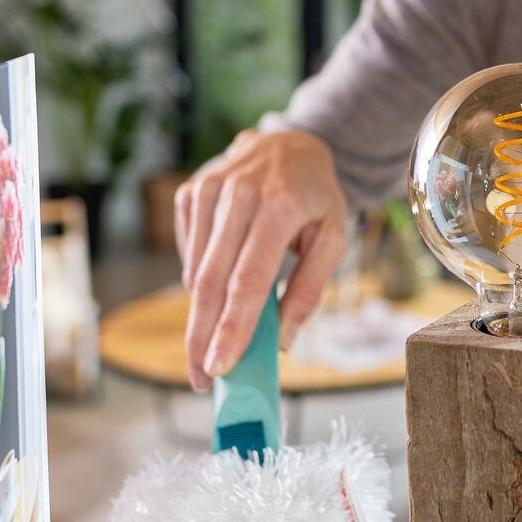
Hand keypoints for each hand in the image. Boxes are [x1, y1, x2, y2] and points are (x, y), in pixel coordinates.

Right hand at [173, 128, 348, 391]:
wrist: (291, 142)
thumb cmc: (316, 196)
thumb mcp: (332, 237)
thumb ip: (309, 289)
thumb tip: (283, 342)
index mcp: (278, 204)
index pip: (248, 280)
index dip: (232, 328)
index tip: (220, 367)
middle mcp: (237, 193)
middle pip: (211, 281)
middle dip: (202, 336)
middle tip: (201, 378)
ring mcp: (207, 190)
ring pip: (194, 270)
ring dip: (200, 315)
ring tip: (212, 342)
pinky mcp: (189, 193)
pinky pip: (188, 252)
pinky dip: (199, 279)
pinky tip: (220, 283)